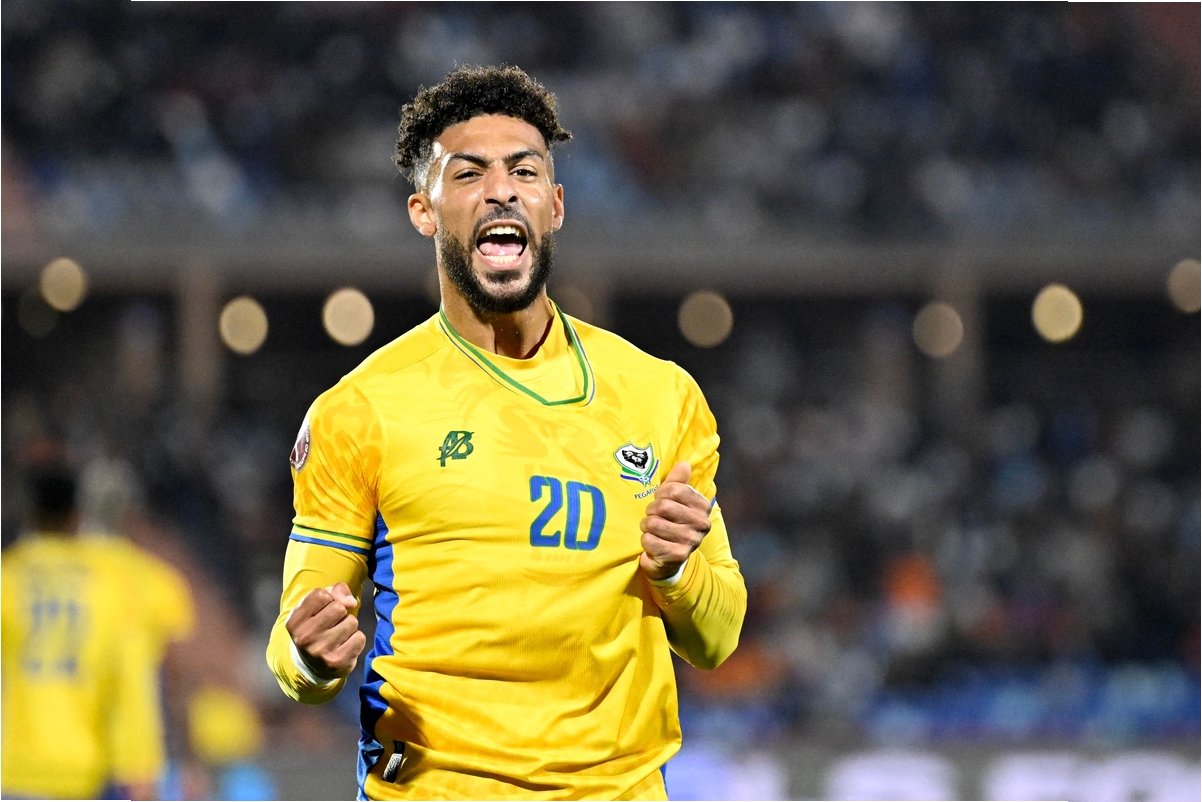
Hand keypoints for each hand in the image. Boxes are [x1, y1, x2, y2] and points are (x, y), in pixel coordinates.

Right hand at [285, 583, 366, 680]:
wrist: (313, 666)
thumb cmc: (317, 627)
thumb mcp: (316, 606)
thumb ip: (335, 591)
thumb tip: (351, 602)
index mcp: (294, 622)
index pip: (321, 594)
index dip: (327, 599)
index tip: (322, 610)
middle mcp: (304, 638)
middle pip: (338, 607)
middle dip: (340, 613)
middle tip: (331, 624)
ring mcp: (321, 651)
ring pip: (352, 621)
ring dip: (349, 626)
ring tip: (337, 635)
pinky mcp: (338, 662)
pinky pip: (360, 638)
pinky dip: (356, 639)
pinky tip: (344, 646)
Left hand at [639, 461, 710, 581]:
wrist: (669, 558)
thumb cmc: (670, 523)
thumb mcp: (674, 500)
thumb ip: (678, 482)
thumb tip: (684, 464)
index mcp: (703, 506)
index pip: (676, 489)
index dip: (661, 494)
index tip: (660, 500)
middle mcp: (701, 523)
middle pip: (663, 506)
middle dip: (651, 511)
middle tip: (653, 517)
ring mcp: (691, 540)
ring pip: (653, 523)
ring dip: (646, 526)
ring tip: (653, 530)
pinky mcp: (677, 555)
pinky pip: (649, 540)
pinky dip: (646, 541)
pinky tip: (654, 544)